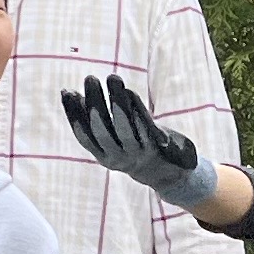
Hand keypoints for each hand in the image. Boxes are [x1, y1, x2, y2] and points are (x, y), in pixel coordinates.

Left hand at [61, 77, 220, 213]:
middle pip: (114, 127)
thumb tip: (162, 141)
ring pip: (96, 130)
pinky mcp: (100, 154)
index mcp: (151, 152)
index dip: (132, 108)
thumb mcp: (185, 152)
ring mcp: (111, 156)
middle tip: (100, 77)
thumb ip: (175, 147)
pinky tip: (68, 94)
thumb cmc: (177, 155)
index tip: (126, 89)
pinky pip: (84, 135)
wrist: (162, 175)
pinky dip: (75, 115)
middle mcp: (128, 156)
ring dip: (88, 105)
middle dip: (106, 102)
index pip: (139, 127)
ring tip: (87, 80)